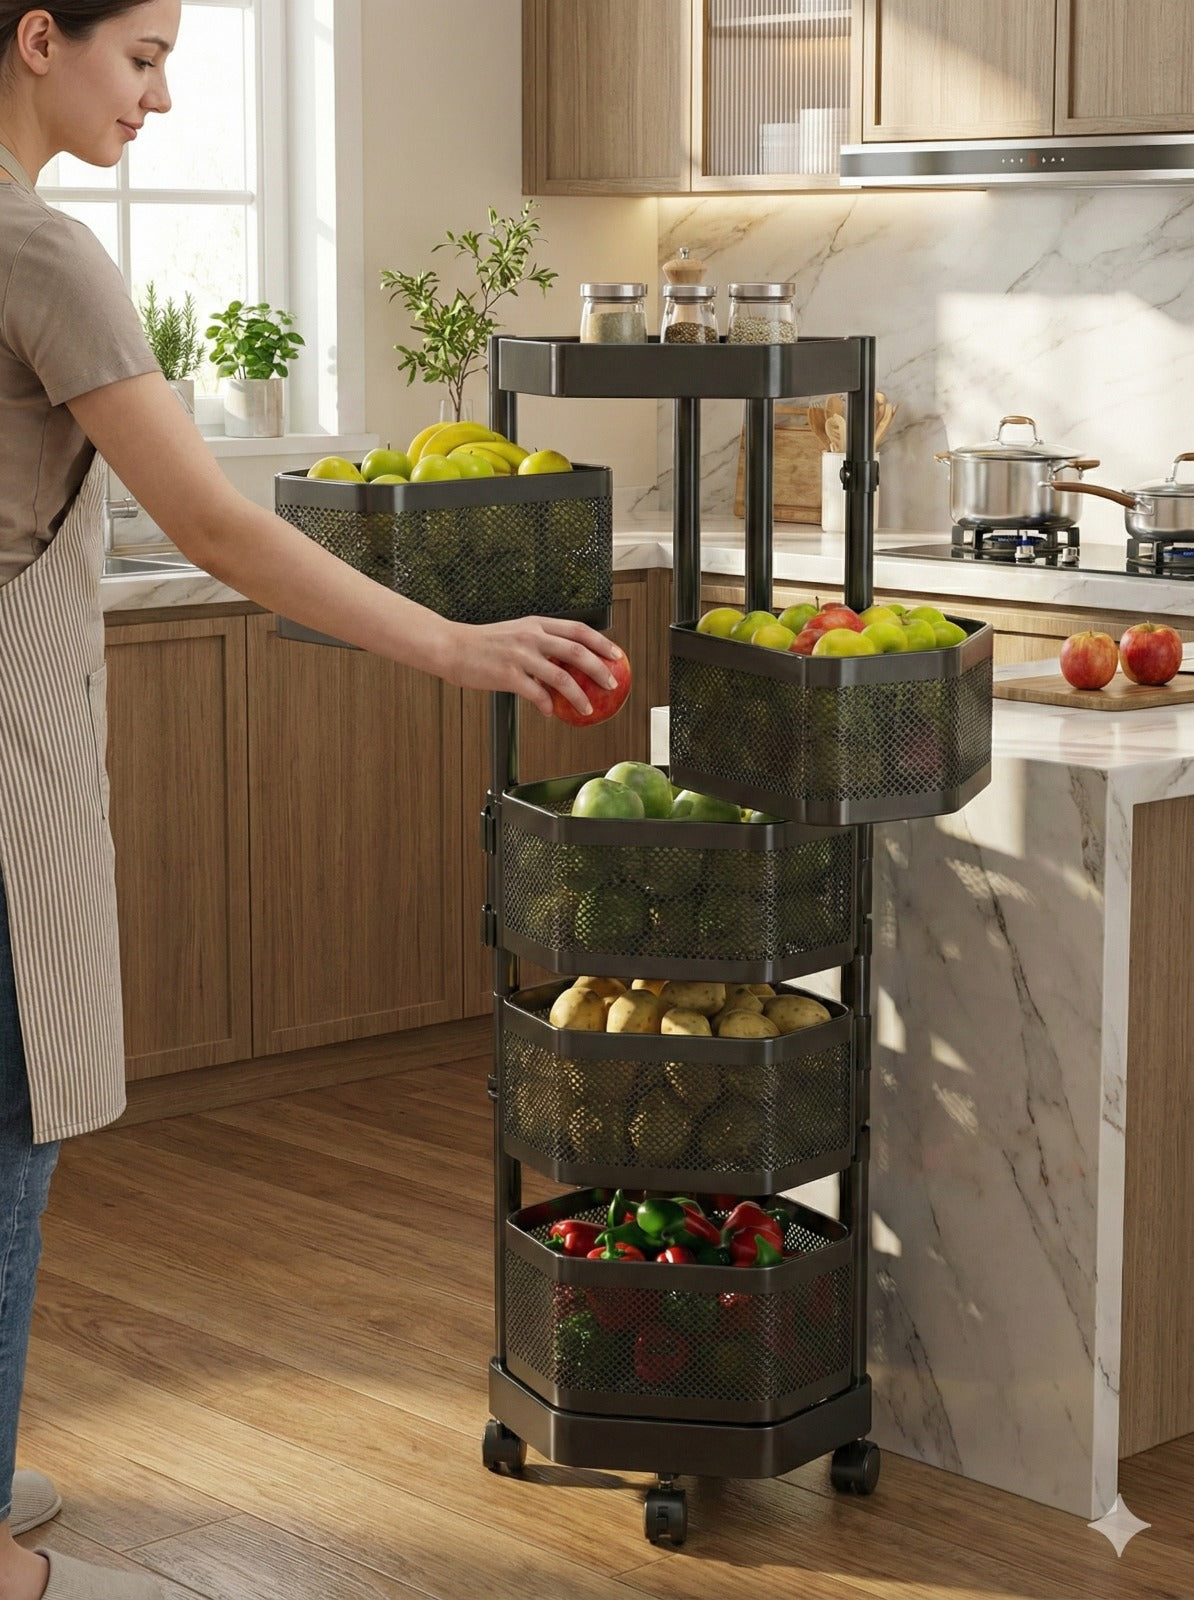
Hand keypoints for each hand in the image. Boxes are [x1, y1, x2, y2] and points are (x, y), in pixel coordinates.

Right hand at [444, 616, 622, 717]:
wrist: (451, 646)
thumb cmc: (482, 644)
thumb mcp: (515, 634)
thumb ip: (539, 646)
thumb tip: (561, 666)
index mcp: (536, 624)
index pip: (578, 630)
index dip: (601, 643)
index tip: (616, 655)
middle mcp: (531, 636)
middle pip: (576, 651)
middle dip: (599, 669)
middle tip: (610, 684)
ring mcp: (520, 655)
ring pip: (561, 676)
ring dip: (578, 695)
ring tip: (586, 708)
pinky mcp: (508, 674)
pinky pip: (536, 694)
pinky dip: (546, 705)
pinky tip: (550, 712)